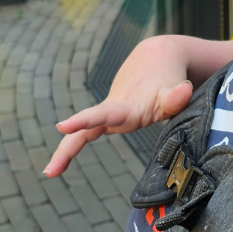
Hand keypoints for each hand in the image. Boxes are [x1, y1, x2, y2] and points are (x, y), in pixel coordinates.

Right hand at [44, 35, 194, 176]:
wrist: (157, 58)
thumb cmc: (168, 78)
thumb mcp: (174, 88)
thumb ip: (177, 96)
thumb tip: (184, 90)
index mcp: (126, 106)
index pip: (103, 115)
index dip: (84, 121)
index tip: (62, 126)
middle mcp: (113, 109)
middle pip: (85, 130)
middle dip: (67, 149)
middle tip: (49, 171)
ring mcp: (109, 114)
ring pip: (83, 133)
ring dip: (66, 151)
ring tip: (49, 173)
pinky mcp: (111, 117)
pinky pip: (90, 131)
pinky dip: (76, 144)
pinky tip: (60, 163)